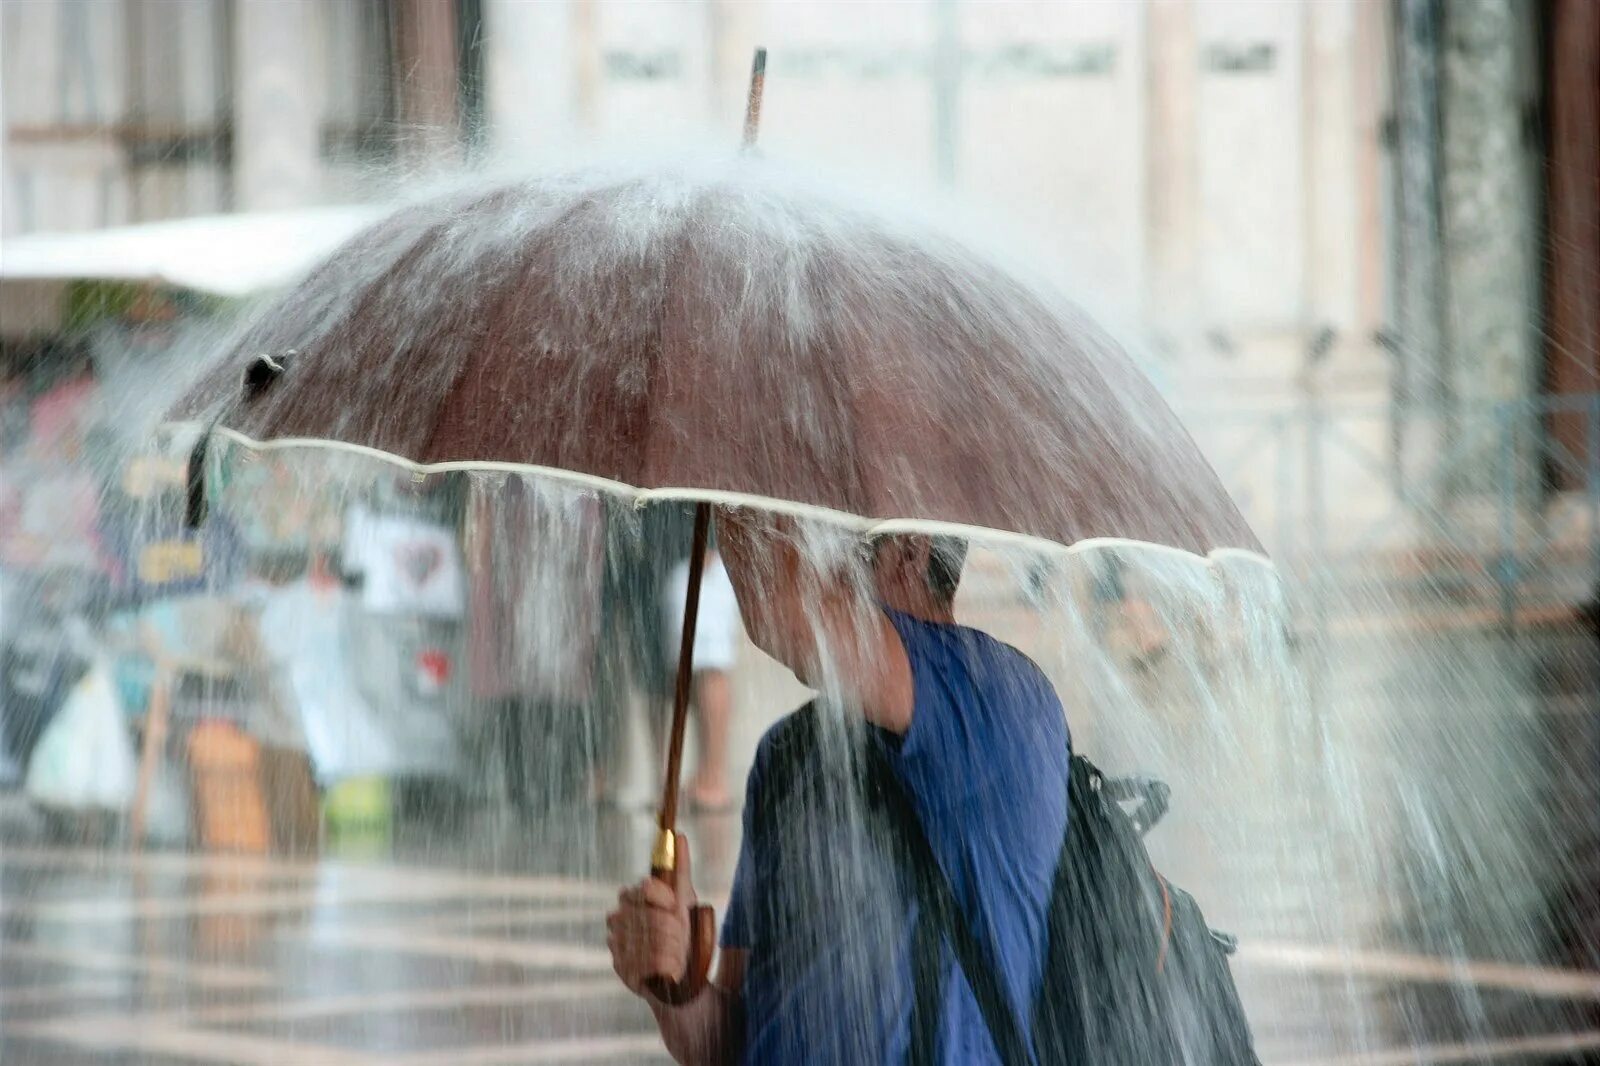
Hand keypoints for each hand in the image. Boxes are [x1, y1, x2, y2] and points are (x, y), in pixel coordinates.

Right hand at [607, 832, 696, 998]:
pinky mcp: (619, 967)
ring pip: (651, 943)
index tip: (676, 907)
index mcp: (632, 897)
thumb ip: (680, 868)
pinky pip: (646, 965)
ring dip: (672, 951)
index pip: (646, 888)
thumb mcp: (685, 899)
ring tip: (677, 956)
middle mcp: (618, 918)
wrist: (682, 972)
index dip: (666, 899)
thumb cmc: (682, 931)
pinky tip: (668, 970)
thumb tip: (680, 836)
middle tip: (681, 939)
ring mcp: (616, 943)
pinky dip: (664, 968)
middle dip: (673, 931)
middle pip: (651, 918)